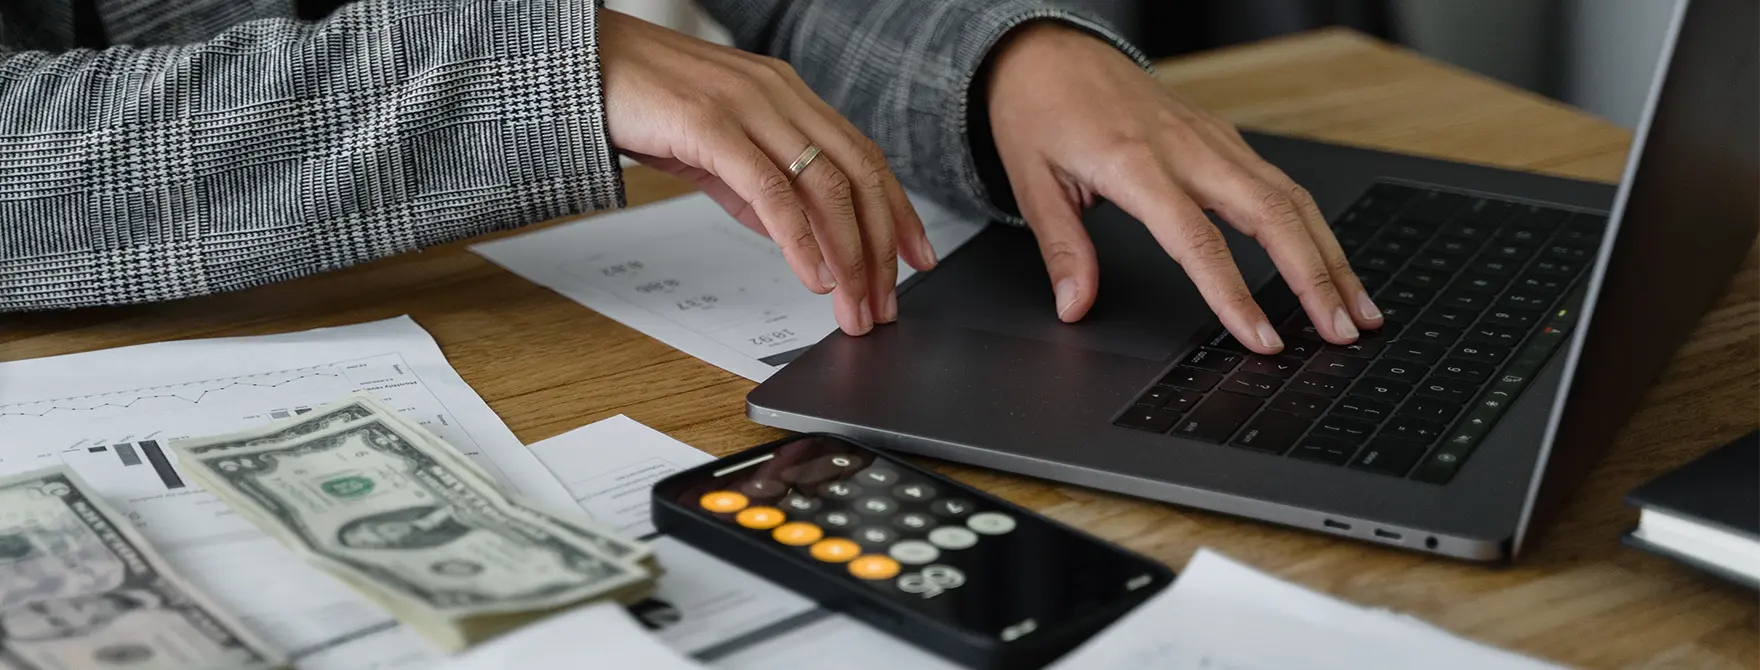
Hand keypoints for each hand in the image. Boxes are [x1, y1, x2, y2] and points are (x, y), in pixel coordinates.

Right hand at [598, 9, 936, 335]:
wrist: (578, 64)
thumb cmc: (642, 99)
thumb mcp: (717, 147)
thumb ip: (759, 185)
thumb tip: (797, 236)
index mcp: (787, 95)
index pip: (863, 156)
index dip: (898, 211)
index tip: (917, 257)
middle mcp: (779, 95)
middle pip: (857, 175)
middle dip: (881, 247)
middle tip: (887, 302)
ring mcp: (748, 107)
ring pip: (825, 186)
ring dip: (848, 256)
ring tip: (854, 305)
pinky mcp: (711, 126)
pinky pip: (771, 191)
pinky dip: (800, 240)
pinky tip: (812, 276)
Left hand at [984, 23, 1381, 352]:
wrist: (1050, 50)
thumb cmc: (1039, 111)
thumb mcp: (1032, 183)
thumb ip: (1062, 249)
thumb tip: (1075, 306)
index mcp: (1136, 164)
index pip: (1197, 242)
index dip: (1234, 295)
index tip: (1261, 340)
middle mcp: (1187, 148)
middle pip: (1272, 216)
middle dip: (1315, 279)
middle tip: (1341, 332)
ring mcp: (1213, 140)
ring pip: (1291, 198)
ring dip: (1331, 256)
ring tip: (1358, 309)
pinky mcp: (1224, 137)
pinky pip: (1281, 184)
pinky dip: (1314, 227)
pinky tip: (1330, 261)